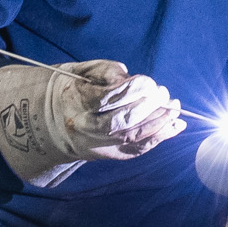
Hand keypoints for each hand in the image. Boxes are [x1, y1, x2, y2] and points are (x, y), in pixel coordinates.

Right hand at [0, 60, 185, 183]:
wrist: (51, 123)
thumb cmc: (71, 89)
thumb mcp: (81, 71)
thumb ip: (106, 71)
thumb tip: (131, 78)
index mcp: (75, 102)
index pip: (108, 98)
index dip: (133, 89)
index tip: (147, 81)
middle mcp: (85, 127)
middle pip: (123, 120)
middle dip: (149, 106)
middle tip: (164, 93)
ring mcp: (98, 145)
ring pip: (133, 137)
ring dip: (160, 122)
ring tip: (175, 108)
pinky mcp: (111, 155)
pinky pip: (139, 149)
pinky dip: (161, 137)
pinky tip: (176, 125)